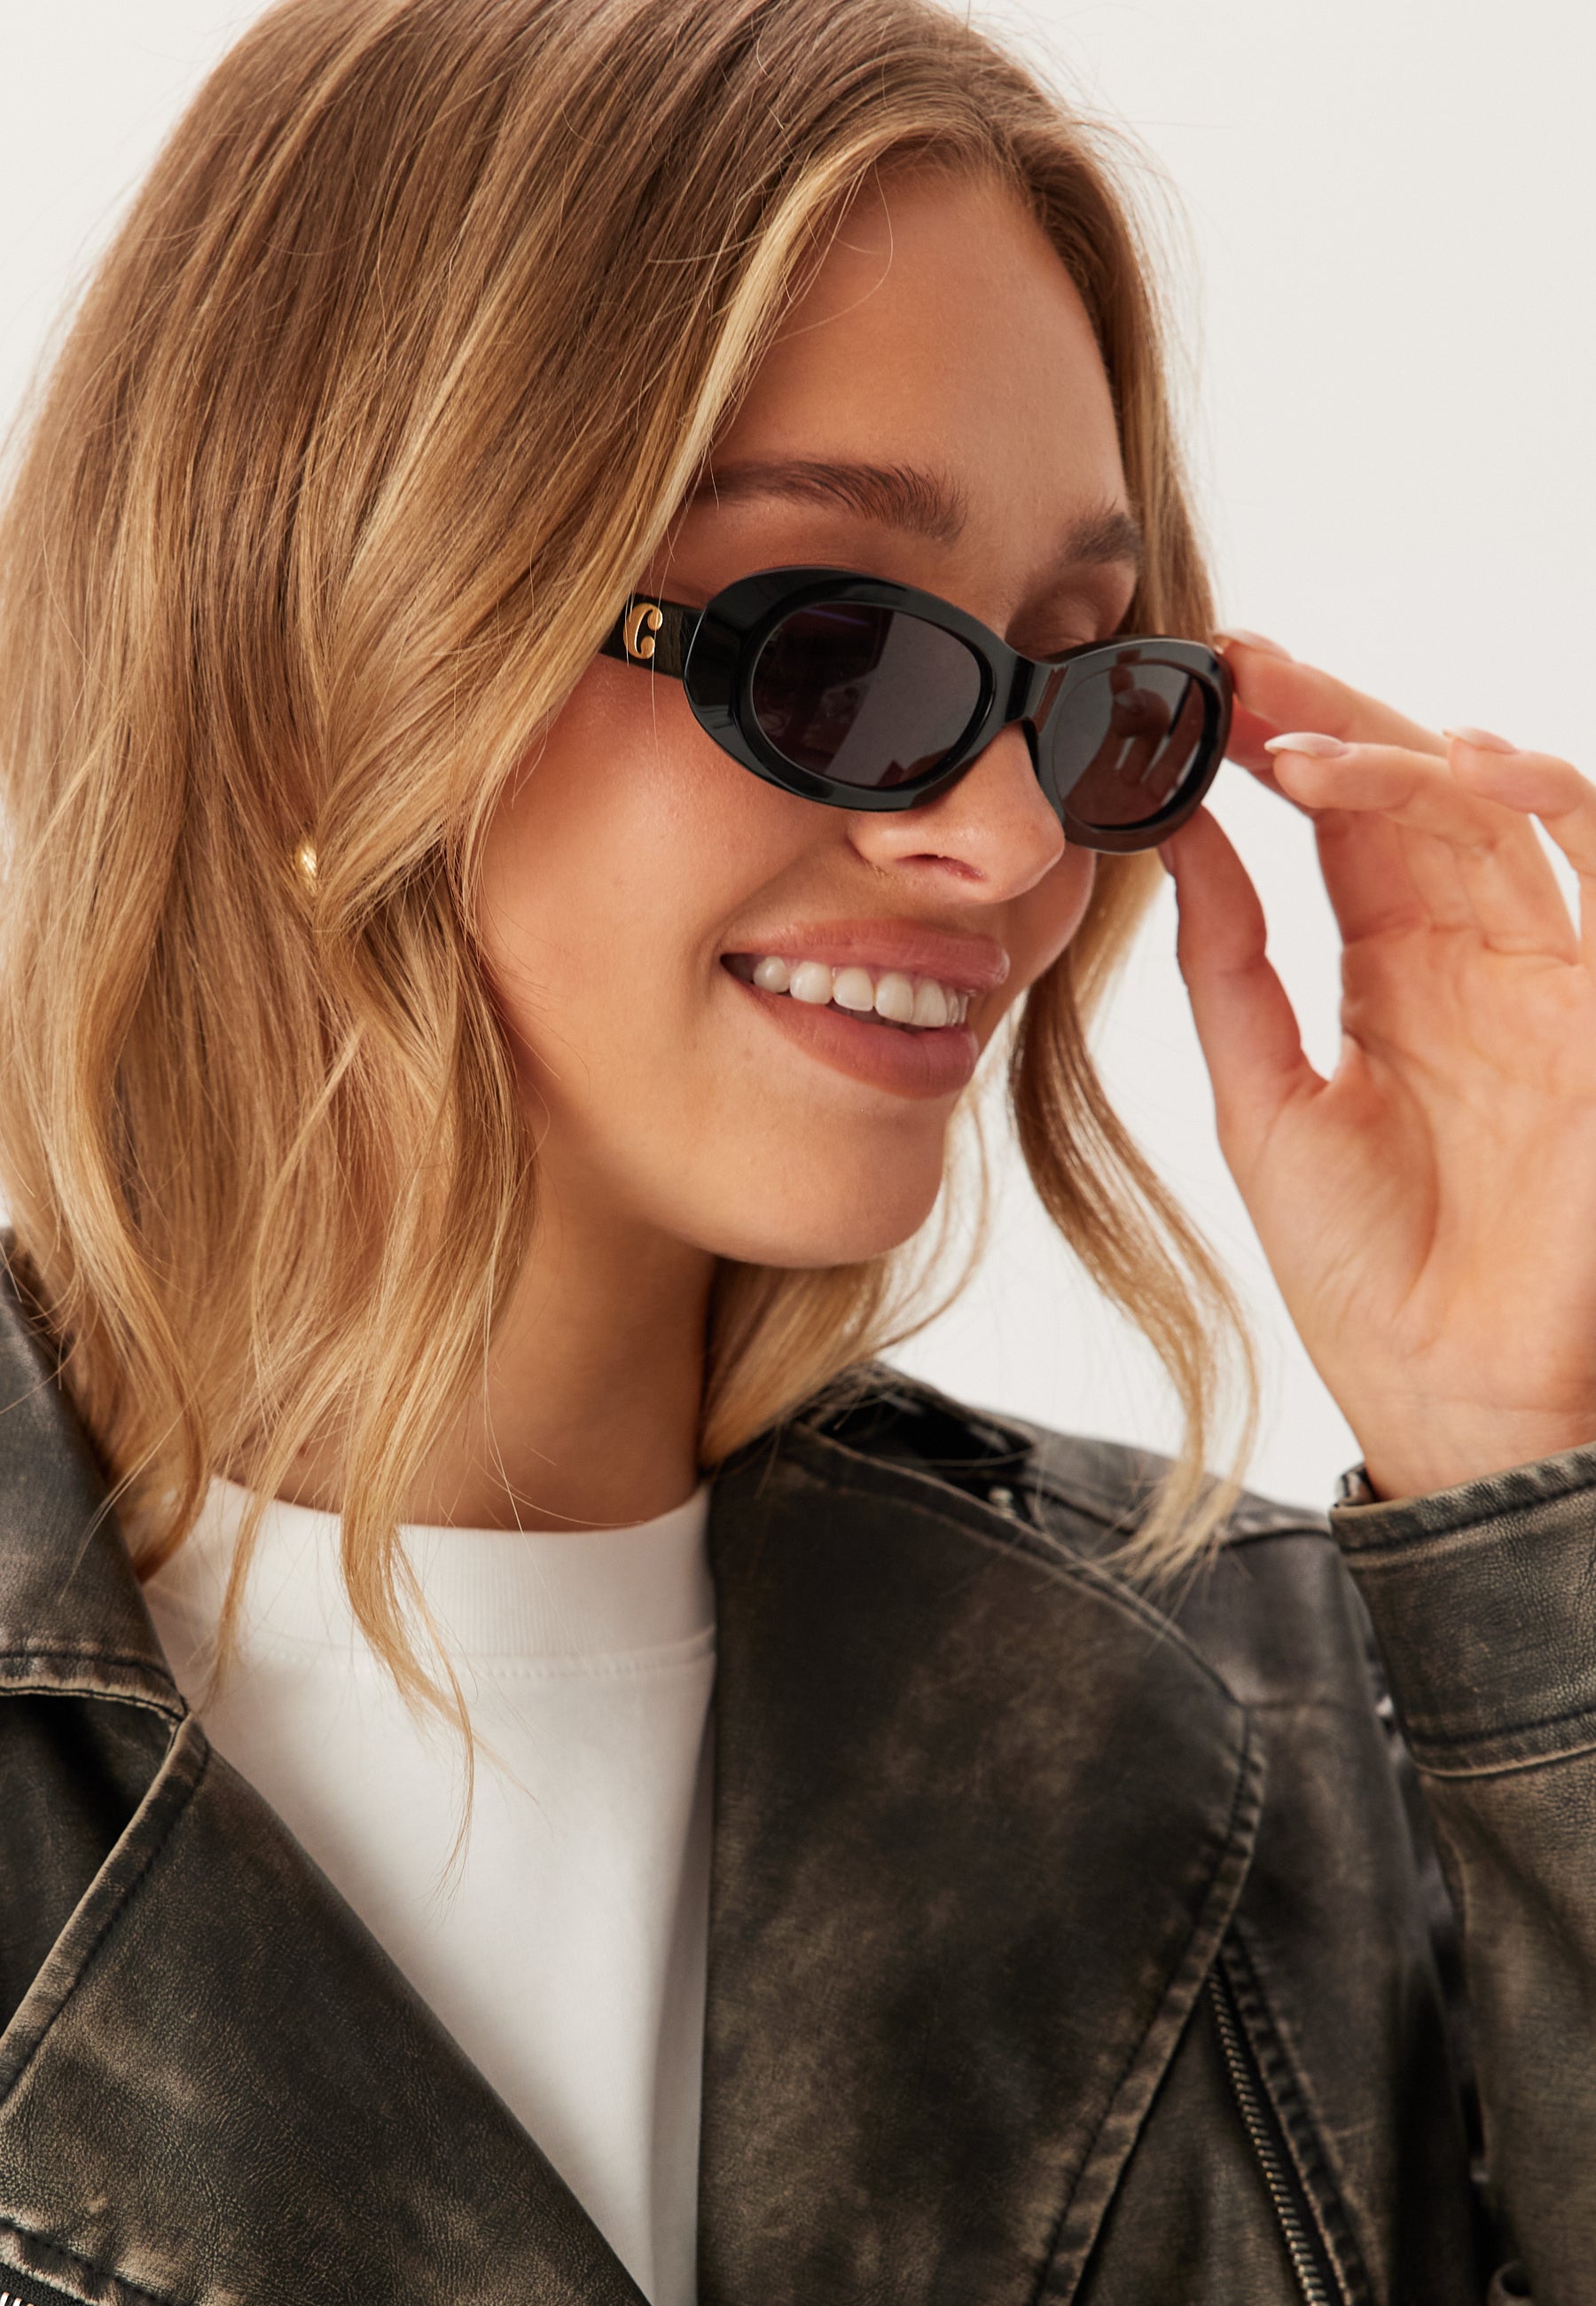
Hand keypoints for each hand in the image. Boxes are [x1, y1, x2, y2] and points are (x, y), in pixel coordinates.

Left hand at [1161, 635, 1595, 1500]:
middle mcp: (1476, 958)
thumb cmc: (1366, 1270)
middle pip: (1415, 797)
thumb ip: (1231, 968)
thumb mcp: (1266, 1099)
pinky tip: (1462, 768)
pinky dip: (1546, 799)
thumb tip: (1175, 840)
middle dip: (1333, 718)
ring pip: (1500, 809)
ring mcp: (1550, 973)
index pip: (1347, 829)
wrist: (1449, 1393)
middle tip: (1242, 668)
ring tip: (1305, 736)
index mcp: (1394, 977)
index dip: (1286, 748)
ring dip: (1409, 753)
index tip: (1206, 688)